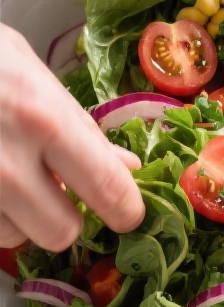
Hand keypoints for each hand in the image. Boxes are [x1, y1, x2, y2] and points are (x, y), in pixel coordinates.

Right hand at [0, 25, 145, 250]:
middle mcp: (5, 163)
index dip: (126, 210)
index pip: (107, 189)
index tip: (127, 214)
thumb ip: (79, 123)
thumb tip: (126, 168)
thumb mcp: (26, 68)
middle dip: (62, 216)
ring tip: (1, 173)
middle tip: (52, 189)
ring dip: (16, 216)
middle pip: (61, 232)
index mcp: (42, 119)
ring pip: (14, 238)